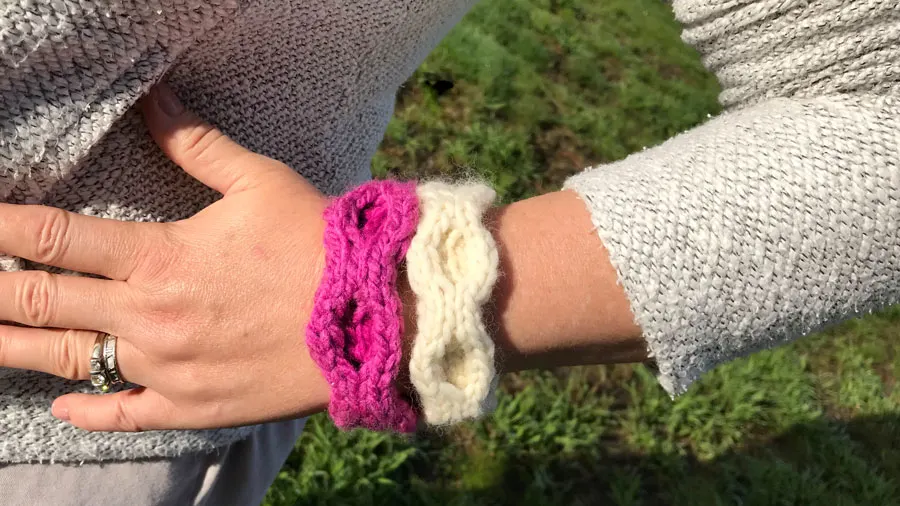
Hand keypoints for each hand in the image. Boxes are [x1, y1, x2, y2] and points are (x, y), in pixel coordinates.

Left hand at [0, 83, 331, 430]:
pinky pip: (122, 412)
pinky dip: (84, 409)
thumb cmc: (320, 244)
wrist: (375, 316)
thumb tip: (156, 99)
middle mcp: (149, 315)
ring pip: (67, 359)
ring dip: (14, 347)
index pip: (50, 238)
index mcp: (159, 256)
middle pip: (40, 302)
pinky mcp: (193, 405)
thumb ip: (195, 144)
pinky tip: (59, 404)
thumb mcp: (259, 182)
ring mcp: (167, 367)